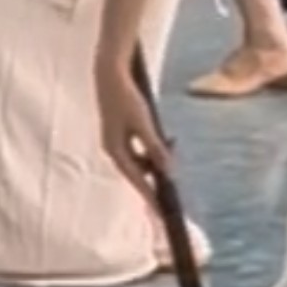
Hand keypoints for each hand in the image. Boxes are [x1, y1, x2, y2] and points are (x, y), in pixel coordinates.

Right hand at [94, 52, 171, 197]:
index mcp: (115, 150)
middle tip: (176, 178)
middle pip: (138, 171)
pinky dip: (152, 147)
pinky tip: (165, 139)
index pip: (137, 180)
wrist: (110, 72)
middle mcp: (113, 149)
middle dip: (157, 174)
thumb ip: (156, 148)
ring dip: (156, 157)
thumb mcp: (145, 123)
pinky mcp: (119, 131)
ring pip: (140, 159)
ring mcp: (115, 140)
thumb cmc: (126, 97)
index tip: (162, 213)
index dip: (151, 196)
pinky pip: (138, 148)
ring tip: (173, 145)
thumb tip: (169, 170)